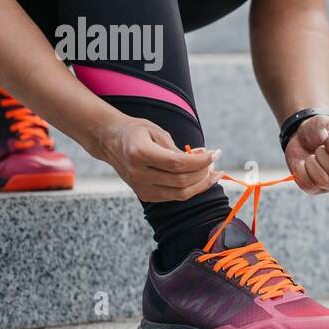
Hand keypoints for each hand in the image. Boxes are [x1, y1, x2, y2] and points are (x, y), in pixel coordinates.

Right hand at [95, 116, 222, 201]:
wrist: (110, 141)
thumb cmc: (136, 132)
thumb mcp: (157, 131)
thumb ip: (178, 148)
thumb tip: (202, 159)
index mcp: (140, 153)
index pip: (179, 164)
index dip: (201, 161)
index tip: (217, 153)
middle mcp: (138, 173)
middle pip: (181, 181)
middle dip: (204, 172)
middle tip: (214, 162)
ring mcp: (140, 187)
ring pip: (180, 193)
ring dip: (201, 184)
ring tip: (212, 172)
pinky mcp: (144, 195)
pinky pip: (173, 196)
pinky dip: (190, 189)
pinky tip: (200, 179)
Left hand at [284, 114, 328, 193]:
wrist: (303, 138)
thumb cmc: (322, 130)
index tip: (328, 136)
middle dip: (322, 154)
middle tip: (319, 147)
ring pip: (322, 180)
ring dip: (311, 163)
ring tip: (312, 155)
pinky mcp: (316, 190)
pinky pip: (308, 185)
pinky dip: (300, 171)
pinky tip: (303, 163)